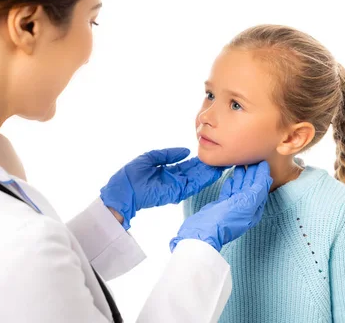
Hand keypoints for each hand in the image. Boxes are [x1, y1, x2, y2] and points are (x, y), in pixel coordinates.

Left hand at [100, 148, 223, 228]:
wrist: (123, 190)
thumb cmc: (131, 174)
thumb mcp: (150, 157)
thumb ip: (168, 154)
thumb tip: (185, 151)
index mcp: (166, 170)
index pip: (186, 166)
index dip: (197, 161)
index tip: (209, 154)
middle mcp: (173, 179)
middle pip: (193, 172)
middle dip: (206, 167)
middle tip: (221, 159)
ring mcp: (175, 187)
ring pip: (195, 179)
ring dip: (208, 173)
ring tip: (221, 165)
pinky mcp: (175, 193)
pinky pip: (191, 186)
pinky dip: (202, 180)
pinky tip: (212, 173)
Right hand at [169, 161, 271, 251]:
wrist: (202, 232)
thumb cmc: (223, 220)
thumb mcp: (245, 204)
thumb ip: (256, 191)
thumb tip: (265, 179)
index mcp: (253, 210)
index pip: (261, 188)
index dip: (262, 174)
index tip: (263, 161)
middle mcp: (245, 209)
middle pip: (250, 187)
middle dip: (252, 173)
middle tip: (252, 158)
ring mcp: (232, 208)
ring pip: (239, 188)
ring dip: (241, 176)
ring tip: (241, 163)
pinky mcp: (221, 206)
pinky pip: (229, 192)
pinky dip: (231, 184)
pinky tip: (230, 177)